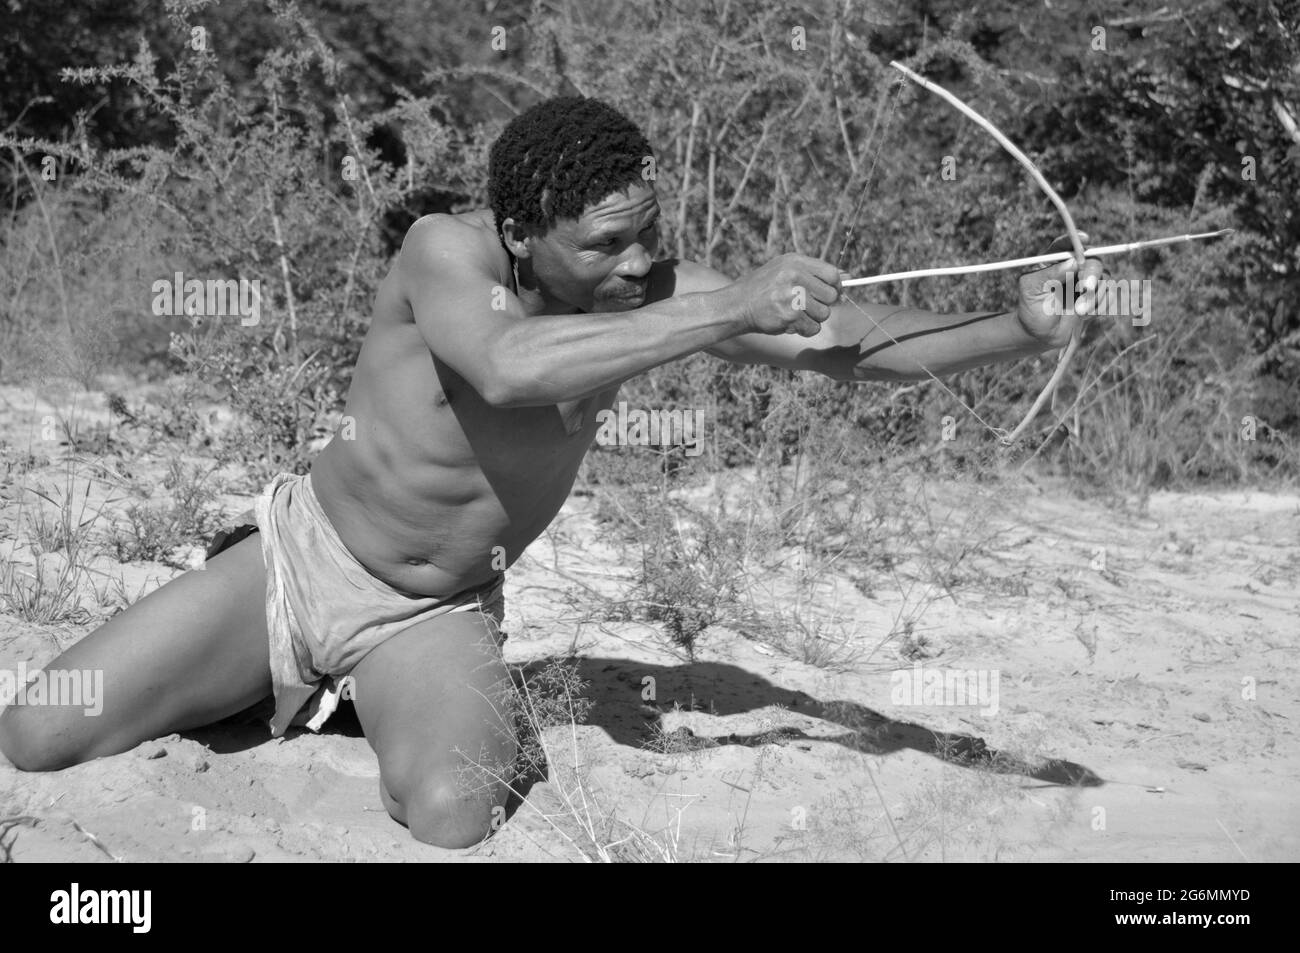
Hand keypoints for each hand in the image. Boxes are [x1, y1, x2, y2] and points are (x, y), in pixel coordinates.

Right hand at [722, 254, 841, 336]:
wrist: (737, 305)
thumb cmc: (762, 288)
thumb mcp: (784, 269)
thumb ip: (813, 272)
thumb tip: (847, 276)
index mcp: (795, 262)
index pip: (832, 274)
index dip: (835, 286)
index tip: (829, 294)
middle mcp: (794, 276)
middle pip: (831, 295)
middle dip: (823, 304)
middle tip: (808, 306)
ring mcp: (792, 296)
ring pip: (823, 314)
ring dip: (812, 318)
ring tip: (794, 314)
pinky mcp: (789, 316)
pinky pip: (813, 328)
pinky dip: (804, 330)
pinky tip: (789, 323)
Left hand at [1016, 233, 1104, 348]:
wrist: (1043, 336)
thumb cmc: (1032, 311)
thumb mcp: (1031, 291)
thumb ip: (1048, 274)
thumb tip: (1072, 261)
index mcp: (1053, 262)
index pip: (1065, 244)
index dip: (1076, 238)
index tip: (1084, 239)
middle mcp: (1072, 268)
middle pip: (1092, 258)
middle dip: (1092, 272)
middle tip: (1086, 287)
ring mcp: (1086, 282)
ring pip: (1104, 277)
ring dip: (1094, 295)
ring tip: (1079, 311)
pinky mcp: (1097, 296)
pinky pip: (1110, 294)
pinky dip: (1102, 304)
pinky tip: (1087, 314)